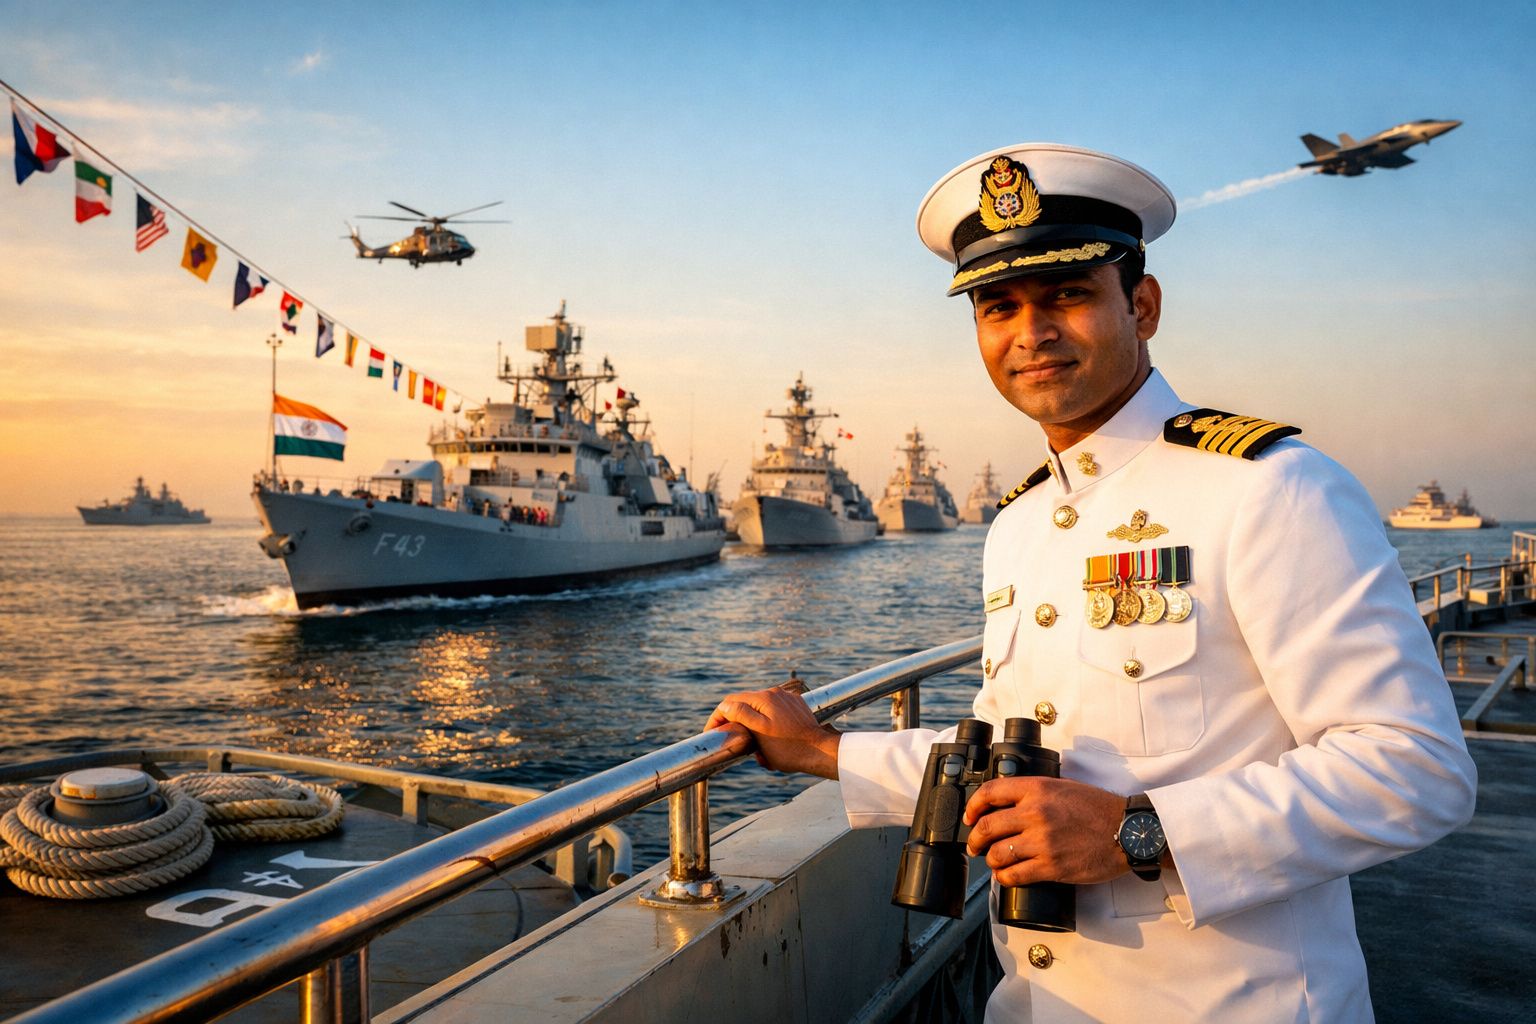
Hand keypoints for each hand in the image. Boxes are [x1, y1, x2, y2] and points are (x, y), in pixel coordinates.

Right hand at [707, 685, 840, 778]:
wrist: (821, 752)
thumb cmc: (790, 747)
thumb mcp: (760, 733)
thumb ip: (741, 714)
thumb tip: (725, 706)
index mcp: (764, 698)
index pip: (731, 701)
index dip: (718, 716)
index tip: (711, 731)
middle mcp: (776, 694)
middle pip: (746, 706)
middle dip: (738, 726)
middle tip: (735, 742)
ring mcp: (787, 700)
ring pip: (761, 713)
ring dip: (754, 731)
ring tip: (760, 752)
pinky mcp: (796, 708)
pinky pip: (775, 716)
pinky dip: (769, 730)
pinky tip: (773, 748)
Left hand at [962, 777, 1126, 885]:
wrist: (1128, 831)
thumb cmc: (1099, 809)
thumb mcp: (1063, 787)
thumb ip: (1035, 792)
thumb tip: (1008, 803)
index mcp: (1037, 789)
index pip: (990, 792)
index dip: (972, 806)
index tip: (969, 816)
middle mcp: (1035, 813)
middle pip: (987, 826)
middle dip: (975, 840)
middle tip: (974, 846)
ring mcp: (1042, 841)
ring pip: (997, 853)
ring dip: (990, 860)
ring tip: (994, 862)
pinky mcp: (1051, 866)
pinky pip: (1015, 875)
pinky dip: (1004, 877)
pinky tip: (1007, 875)